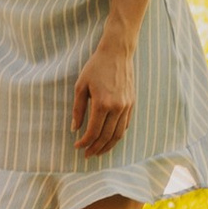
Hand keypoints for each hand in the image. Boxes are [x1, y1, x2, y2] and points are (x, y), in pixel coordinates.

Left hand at [72, 26, 135, 154]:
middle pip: (107, 137)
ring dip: (107, 146)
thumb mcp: (81, 86)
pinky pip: (125, 125)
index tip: (77, 146)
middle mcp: (117, 108)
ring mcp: (126, 106)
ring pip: (118, 134)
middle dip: (95, 148)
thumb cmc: (96, 67)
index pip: (93, 132)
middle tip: (87, 155)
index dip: (84, 142)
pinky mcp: (132, 104)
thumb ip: (78, 109)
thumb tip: (75, 129)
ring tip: (98, 151)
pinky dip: (117, 135)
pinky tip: (109, 139)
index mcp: (102, 104)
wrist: (117, 53)